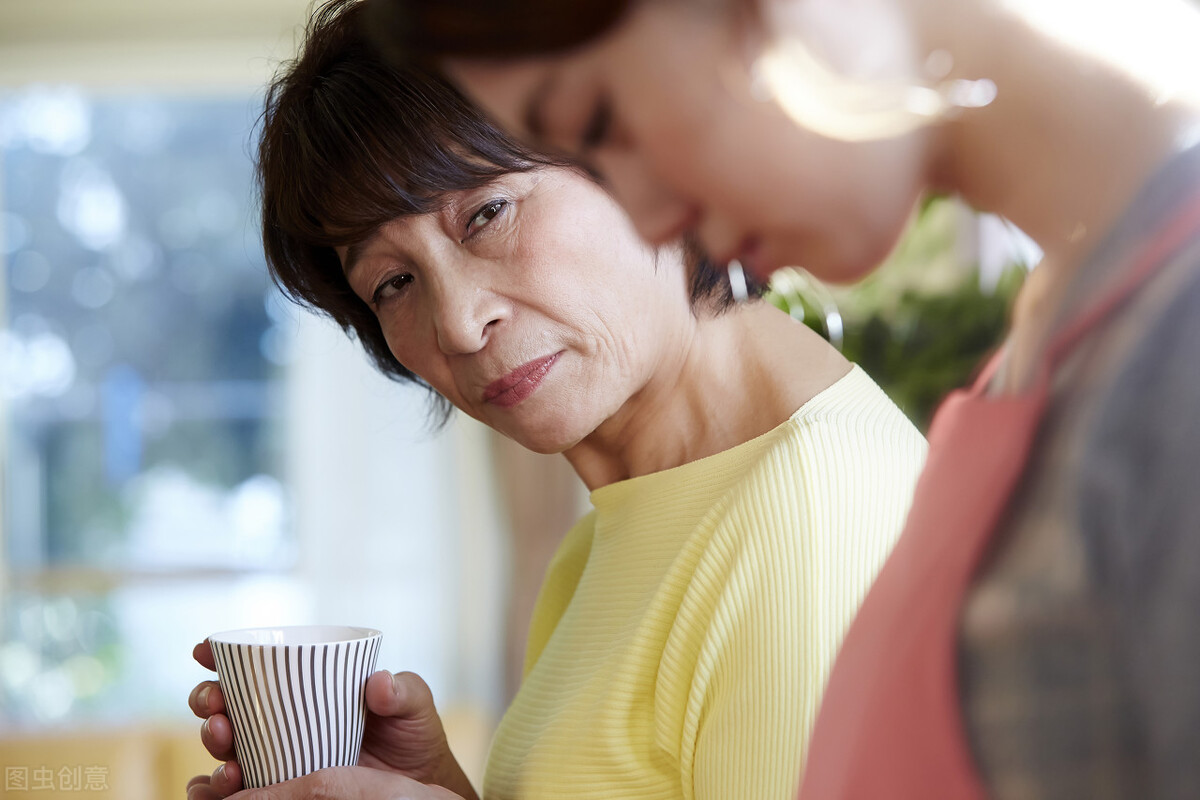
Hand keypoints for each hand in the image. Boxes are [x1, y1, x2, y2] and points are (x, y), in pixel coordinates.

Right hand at [187, 642, 478, 799]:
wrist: (419, 783)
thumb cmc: (412, 733)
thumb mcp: (414, 703)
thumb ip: (402, 690)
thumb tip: (378, 683)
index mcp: (304, 684)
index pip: (253, 664)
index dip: (220, 654)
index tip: (205, 650)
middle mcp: (279, 716)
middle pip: (224, 702)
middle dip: (208, 699)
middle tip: (217, 707)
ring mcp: (273, 753)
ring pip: (222, 744)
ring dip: (211, 744)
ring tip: (227, 748)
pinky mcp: (275, 788)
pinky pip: (232, 789)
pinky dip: (211, 788)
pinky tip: (211, 788)